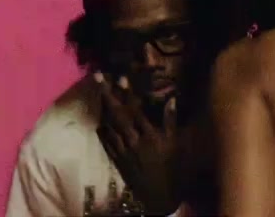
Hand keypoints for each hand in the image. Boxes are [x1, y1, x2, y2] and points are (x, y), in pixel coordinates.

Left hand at [95, 72, 180, 213]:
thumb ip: (171, 121)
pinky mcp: (117, 160)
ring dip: (103, 108)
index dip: (128, 92)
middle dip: (108, 94)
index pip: (136, 109)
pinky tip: (100, 122)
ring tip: (98, 93)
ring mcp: (123, 150)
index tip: (121, 77)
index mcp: (150, 135)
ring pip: (109, 125)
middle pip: (118, 113)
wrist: (159, 197)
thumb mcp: (176, 145)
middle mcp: (134, 140)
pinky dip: (103, 130)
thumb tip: (171, 99)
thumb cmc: (173, 170)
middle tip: (98, 77)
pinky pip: (106, 142)